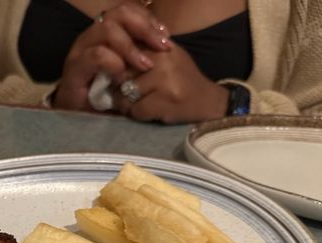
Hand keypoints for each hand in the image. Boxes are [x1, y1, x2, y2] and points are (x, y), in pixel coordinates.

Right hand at [52, 1, 170, 110]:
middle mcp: (92, 37)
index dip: (148, 19)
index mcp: (106, 34)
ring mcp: (80, 52)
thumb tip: (166, 44)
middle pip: (118, 13)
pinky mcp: (73, 71)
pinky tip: (122, 77)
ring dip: (130, 46)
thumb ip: (142, 57)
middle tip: (162, 47)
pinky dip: (113, 63)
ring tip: (144, 65)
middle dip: (144, 27)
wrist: (81, 122)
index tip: (166, 38)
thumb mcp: (131, 74)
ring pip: (105, 29)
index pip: (127, 10)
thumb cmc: (109, 99)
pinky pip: (95, 55)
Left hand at [113, 43, 228, 122]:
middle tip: (128, 97)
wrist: (209, 101)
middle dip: (121, 89)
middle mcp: (162, 60)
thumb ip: (142, 57)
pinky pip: (137, 110)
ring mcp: (164, 80)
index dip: (119, 71)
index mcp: (159, 47)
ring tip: (140, 105)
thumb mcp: (166, 59)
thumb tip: (112, 64)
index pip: (124, 56)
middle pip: (122, 76)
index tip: (122, 81)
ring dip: (128, 105)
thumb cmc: (183, 80)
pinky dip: (139, 115)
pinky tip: (150, 113)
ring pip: (127, 95)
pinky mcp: (166, 100)